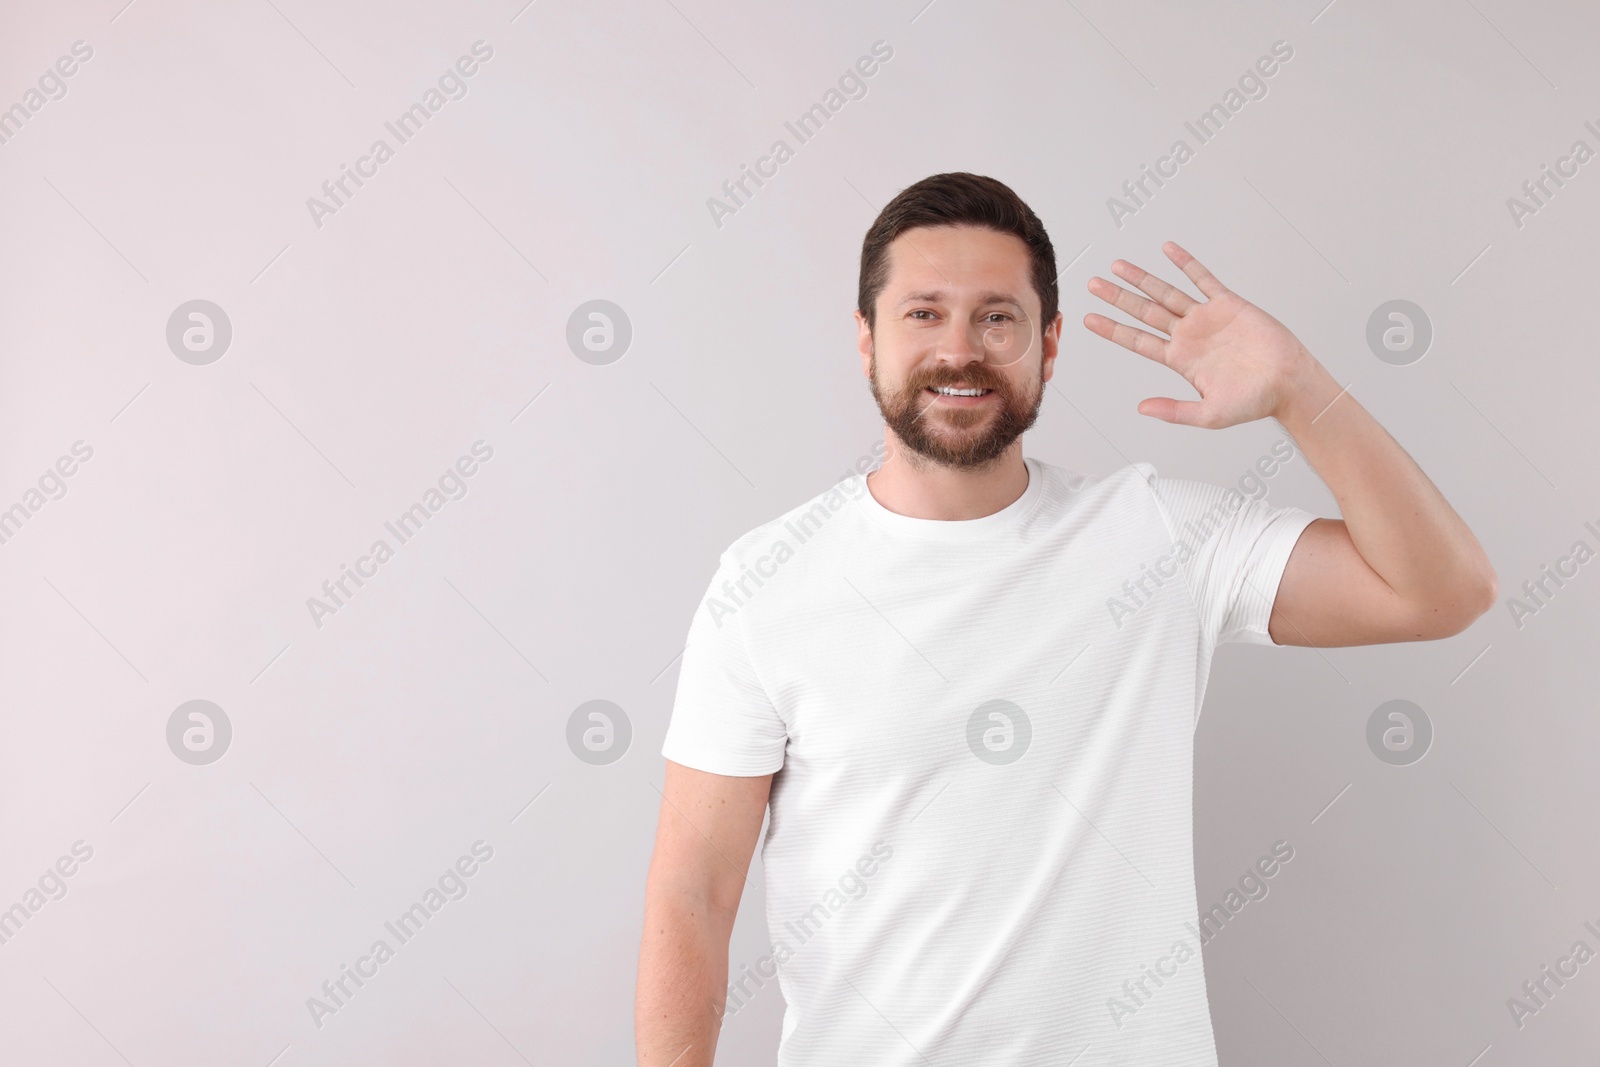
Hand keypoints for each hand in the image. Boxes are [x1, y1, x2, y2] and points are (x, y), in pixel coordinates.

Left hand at [1083, 242, 1316, 428]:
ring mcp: (1206, 317)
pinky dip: (1186, 263)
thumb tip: (1141, 409)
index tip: (1088, 319)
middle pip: (1144, 312)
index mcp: (1179, 359)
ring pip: (1167, 292)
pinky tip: (1168, 249)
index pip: (1137, 340)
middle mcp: (1187, 335)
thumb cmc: (1253, 402)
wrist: (1288, 383)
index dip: (1113, 329)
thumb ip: (1174, 411)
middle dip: (1118, 298)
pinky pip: (1203, 278)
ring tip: (1118, 265)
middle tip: (1093, 284)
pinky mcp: (1228, 304)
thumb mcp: (1208, 414)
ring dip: (1142, 278)